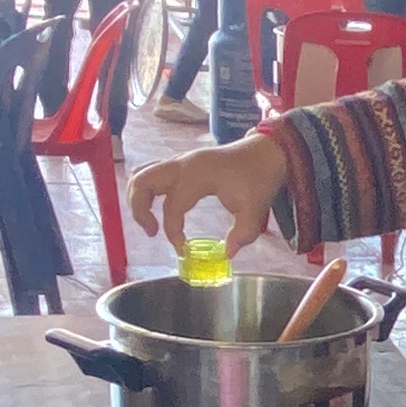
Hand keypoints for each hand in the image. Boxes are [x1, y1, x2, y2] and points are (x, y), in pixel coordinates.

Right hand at [127, 133, 291, 254]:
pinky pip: (152, 172)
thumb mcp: (255, 209)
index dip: (173, 233)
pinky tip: (158, 207)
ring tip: (151, 223)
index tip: (183, 250)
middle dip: (139, 210)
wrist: (266, 152)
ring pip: (142, 174)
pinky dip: (147, 190)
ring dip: (138, 198)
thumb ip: (242, 234)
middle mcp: (182, 164)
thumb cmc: (259, 178)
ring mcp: (180, 160)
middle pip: (142, 182)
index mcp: (197, 175)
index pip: (171, 207)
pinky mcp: (183, 162)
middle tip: (153, 233)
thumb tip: (227, 254)